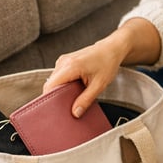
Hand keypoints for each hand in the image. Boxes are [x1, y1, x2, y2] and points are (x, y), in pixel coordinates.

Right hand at [43, 18, 160, 117]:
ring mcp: (63, 60)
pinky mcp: (65, 61)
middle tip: (68, 105)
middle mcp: (64, 62)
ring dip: (61, 89)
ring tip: (74, 95)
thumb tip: (76, 112)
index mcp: (70, 66)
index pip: (50, 86)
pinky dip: (64, 83)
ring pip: (54, 80)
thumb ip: (86, 100)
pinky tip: (74, 87)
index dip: (51, 99)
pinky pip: (58, 75)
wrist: (112, 49)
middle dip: (57, 96)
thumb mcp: (99, 85)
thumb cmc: (107, 63)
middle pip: (50, 84)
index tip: (57, 109)